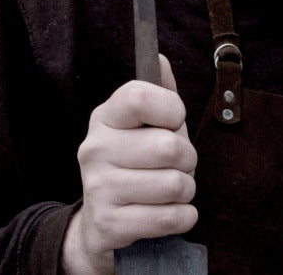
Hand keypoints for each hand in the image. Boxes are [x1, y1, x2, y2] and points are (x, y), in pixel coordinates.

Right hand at [61, 55, 197, 274]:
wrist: (102, 222)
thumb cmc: (135, 165)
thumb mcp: (145, 126)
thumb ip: (157, 92)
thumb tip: (160, 59)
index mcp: (105, 117)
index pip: (140, 97)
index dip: (172, 110)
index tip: (173, 122)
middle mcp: (94, 149)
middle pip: (170, 147)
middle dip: (188, 160)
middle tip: (175, 166)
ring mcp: (98, 188)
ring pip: (175, 184)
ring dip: (185, 191)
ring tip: (168, 191)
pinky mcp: (109, 224)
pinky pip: (170, 218)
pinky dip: (183, 217)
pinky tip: (167, 213)